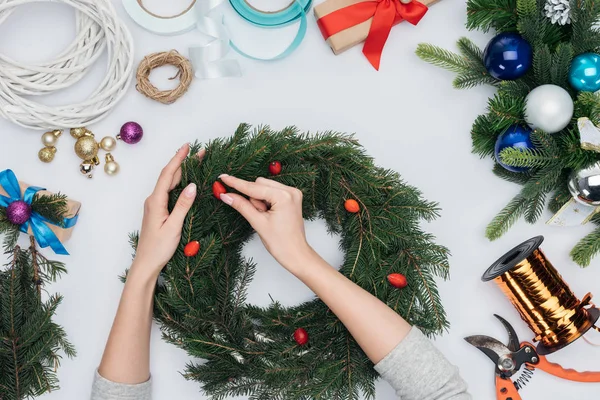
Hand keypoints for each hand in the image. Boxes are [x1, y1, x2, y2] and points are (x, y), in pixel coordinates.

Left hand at [131, 144, 203, 278]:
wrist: (146, 263)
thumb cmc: (159, 248)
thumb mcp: (174, 227)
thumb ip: (183, 205)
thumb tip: (192, 185)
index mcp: (156, 201)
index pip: (168, 175)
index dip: (178, 159)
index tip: (187, 147)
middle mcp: (153, 200)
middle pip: (169, 176)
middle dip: (183, 162)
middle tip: (198, 152)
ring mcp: (155, 205)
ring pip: (169, 183)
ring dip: (182, 172)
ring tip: (195, 162)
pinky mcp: (158, 210)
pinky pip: (169, 192)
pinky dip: (179, 183)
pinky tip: (186, 181)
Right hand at [218, 175, 312, 271]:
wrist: (296, 254)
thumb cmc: (280, 243)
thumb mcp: (258, 223)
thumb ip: (241, 205)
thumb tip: (226, 195)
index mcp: (284, 196)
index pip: (254, 187)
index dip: (236, 183)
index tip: (223, 177)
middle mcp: (290, 191)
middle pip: (260, 184)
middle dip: (253, 198)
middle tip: (258, 215)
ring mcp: (293, 193)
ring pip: (265, 187)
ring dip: (259, 200)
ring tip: (266, 216)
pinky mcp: (292, 197)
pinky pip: (272, 191)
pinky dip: (266, 200)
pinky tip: (270, 213)